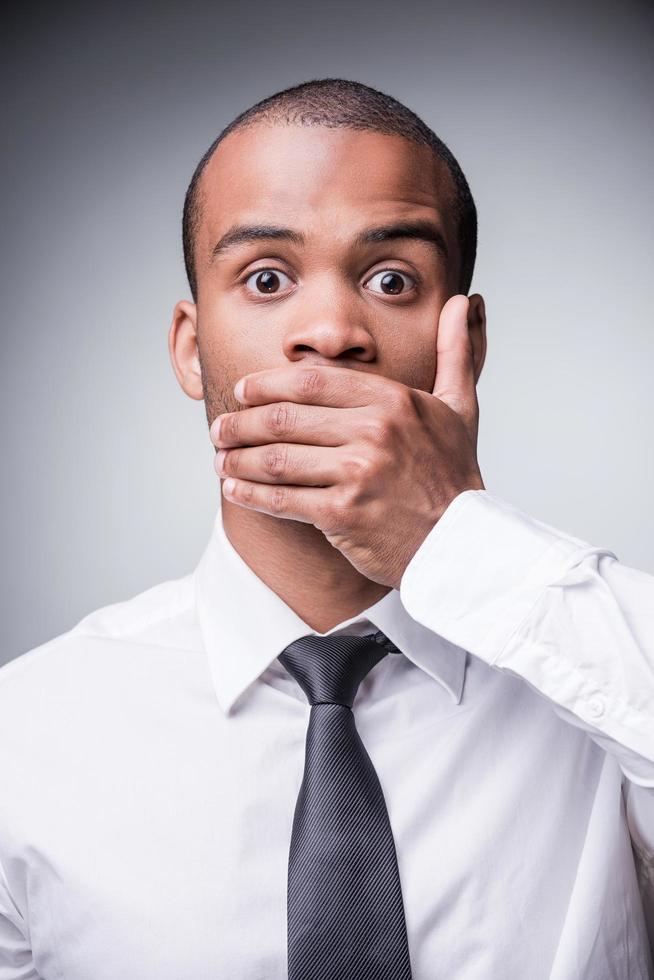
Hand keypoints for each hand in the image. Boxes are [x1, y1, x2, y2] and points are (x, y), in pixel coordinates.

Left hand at [209, 294, 484, 588]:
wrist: (462, 542)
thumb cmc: (454, 476)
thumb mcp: (460, 407)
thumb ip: (455, 351)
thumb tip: (461, 300)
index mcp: (393, 401)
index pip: (310, 382)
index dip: (266, 385)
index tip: (242, 390)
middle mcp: (374, 432)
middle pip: (284, 418)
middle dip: (241, 423)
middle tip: (220, 428)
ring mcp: (357, 473)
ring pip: (276, 459)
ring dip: (238, 458)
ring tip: (220, 458)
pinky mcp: (342, 514)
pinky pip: (282, 499)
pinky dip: (251, 493)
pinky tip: (234, 488)